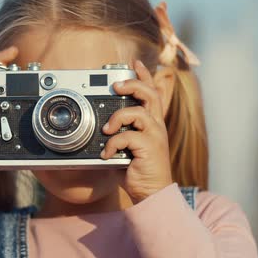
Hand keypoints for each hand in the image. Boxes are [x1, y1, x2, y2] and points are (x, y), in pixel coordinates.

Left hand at [100, 60, 172, 202]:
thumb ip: (120, 133)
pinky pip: (127, 137)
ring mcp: (155, 136)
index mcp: (153, 124)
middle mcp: (157, 127)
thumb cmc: (138, 171)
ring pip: (137, 113)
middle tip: (117, 85)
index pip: (152, 93)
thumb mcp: (127, 147)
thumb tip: (101, 125)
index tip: (134, 63)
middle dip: (133, 84)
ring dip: (117, 118)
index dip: (144, 76)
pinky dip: (112, 145)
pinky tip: (107, 155)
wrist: (151, 193)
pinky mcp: (149, 148)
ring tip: (107, 130)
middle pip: (150, 94)